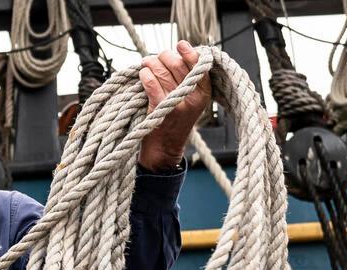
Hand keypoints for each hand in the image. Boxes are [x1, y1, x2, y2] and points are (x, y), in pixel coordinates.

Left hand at [139, 40, 212, 172]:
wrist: (165, 148)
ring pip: (162, 71)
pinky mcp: (161, 109)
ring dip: (150, 63)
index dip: (189, 52)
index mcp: (204, 93)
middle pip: (177, 64)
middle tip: (156, 58)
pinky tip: (142, 73)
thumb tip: (177, 52)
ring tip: (146, 63)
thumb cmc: (175, 120)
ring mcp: (177, 103)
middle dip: (164, 56)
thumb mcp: (190, 100)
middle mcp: (193, 98)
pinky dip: (145, 75)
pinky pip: (151, 83)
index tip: (180, 44)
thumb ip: (188, 80)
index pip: (199, 65)